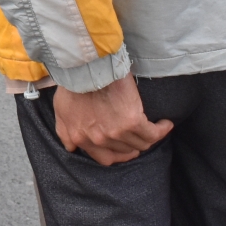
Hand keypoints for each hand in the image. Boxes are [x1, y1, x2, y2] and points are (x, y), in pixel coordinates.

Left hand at [52, 74, 173, 165]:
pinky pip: (152, 134)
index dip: (118, 154)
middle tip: (139, 135)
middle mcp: (98, 140)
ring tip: (154, 128)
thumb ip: (64, 131)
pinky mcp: (132, 122)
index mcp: (81, 139)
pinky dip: (161, 130)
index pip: (105, 158)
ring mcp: (115, 133)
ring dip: (149, 137)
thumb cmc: (73, 84)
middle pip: (125, 151)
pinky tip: (165, 124)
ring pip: (140, 144)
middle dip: (133, 145)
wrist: (86, 67)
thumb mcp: (61, 109)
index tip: (125, 146)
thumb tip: (72, 147)